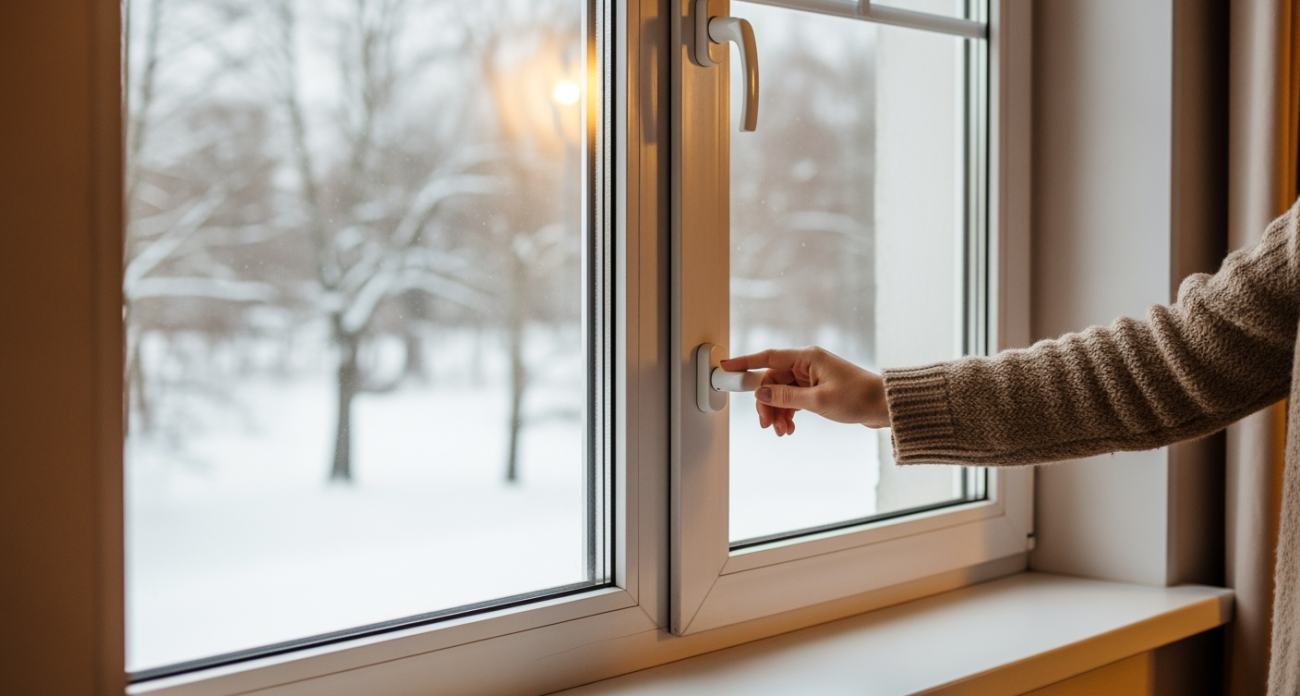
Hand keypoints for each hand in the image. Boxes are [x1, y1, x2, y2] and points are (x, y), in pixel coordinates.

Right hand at [720, 347, 888, 435]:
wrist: (885, 406)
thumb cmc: (858, 398)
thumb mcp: (818, 401)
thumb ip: (786, 397)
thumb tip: (761, 393)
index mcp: (807, 357)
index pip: (767, 357)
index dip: (744, 362)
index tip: (725, 367)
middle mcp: (807, 363)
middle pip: (773, 380)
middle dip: (766, 403)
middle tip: (767, 424)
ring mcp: (812, 376)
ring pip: (782, 392)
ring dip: (778, 412)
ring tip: (783, 431)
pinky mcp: (817, 388)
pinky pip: (793, 398)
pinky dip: (789, 412)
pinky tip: (790, 427)